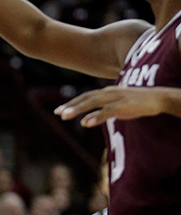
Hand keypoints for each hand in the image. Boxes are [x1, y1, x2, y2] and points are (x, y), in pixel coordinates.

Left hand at [55, 85, 176, 125]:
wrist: (158, 98)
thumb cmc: (137, 103)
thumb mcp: (117, 106)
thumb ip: (101, 112)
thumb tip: (86, 121)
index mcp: (107, 92)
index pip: (86, 97)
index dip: (72, 103)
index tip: (58, 110)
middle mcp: (109, 93)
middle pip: (86, 98)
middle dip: (71, 105)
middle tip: (57, 113)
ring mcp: (116, 98)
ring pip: (93, 102)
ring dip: (78, 109)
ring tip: (65, 116)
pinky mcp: (124, 105)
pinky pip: (108, 111)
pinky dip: (96, 116)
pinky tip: (86, 122)